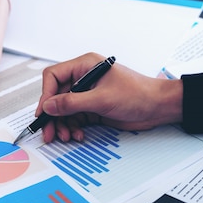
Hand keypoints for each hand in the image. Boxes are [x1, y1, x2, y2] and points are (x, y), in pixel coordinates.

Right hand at [37, 53, 183, 142]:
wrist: (158, 108)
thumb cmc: (138, 94)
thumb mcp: (101, 99)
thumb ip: (72, 103)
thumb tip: (49, 106)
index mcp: (85, 66)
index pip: (54, 76)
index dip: (46, 95)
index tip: (44, 112)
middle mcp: (82, 79)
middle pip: (56, 97)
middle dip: (52, 116)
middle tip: (48, 132)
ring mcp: (86, 94)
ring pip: (63, 110)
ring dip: (62, 125)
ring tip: (66, 136)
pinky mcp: (91, 108)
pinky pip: (73, 119)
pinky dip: (72, 128)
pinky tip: (77, 135)